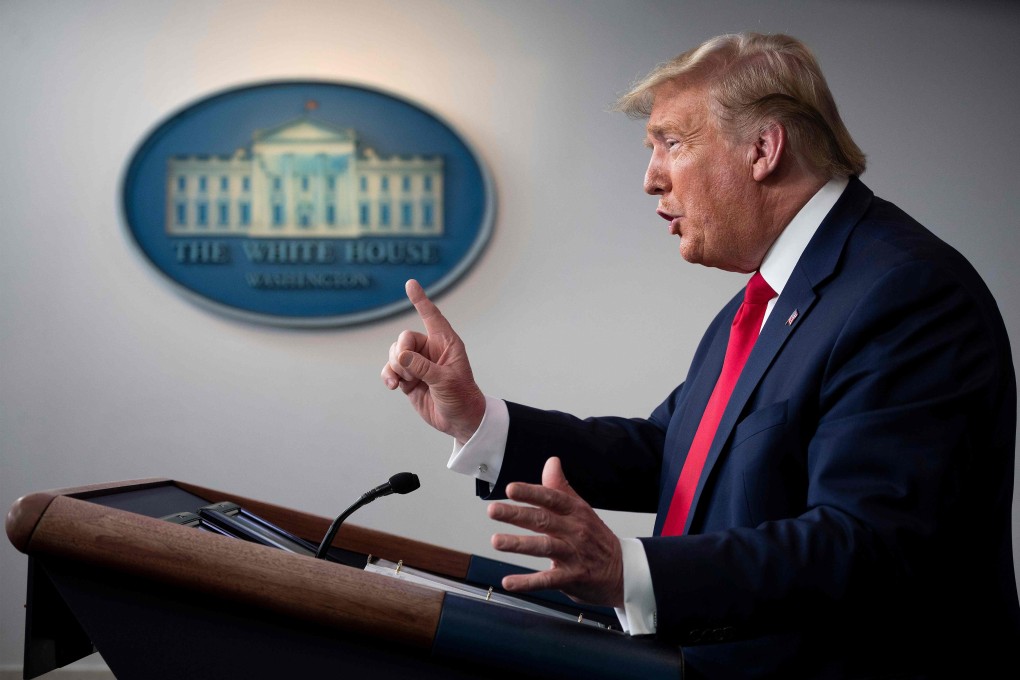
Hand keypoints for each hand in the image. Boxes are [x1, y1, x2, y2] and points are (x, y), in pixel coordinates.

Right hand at [381, 279, 485, 442]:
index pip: (432, 316)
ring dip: (394, 367)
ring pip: (395, 354)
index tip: (410, 283)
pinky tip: (393, 386)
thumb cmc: (461, 397)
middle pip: (405, 338)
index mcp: (446, 344)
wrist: (459, 421)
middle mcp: (431, 350)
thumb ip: (422, 367)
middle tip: (406, 369)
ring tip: (404, 383)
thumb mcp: (445, 381)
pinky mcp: (409, 378)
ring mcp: (418, 364)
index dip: (421, 300)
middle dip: (401, 352)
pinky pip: (391, 370)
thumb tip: (399, 356)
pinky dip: (389, 376)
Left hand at [488, 457, 624, 607]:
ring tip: (496, 541)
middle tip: (493, 510)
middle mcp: (575, 531)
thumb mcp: (582, 509)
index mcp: (576, 511)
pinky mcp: (572, 578)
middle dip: (516, 514)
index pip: (552, 498)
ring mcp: (574, 554)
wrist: (623, 572)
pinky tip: (509, 582)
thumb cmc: (597, 538)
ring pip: (544, 547)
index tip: (511, 489)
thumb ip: (561, 487)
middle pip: (544, 520)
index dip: (531, 492)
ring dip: (518, 544)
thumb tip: (551, 461)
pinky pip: (547, 580)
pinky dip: (527, 582)